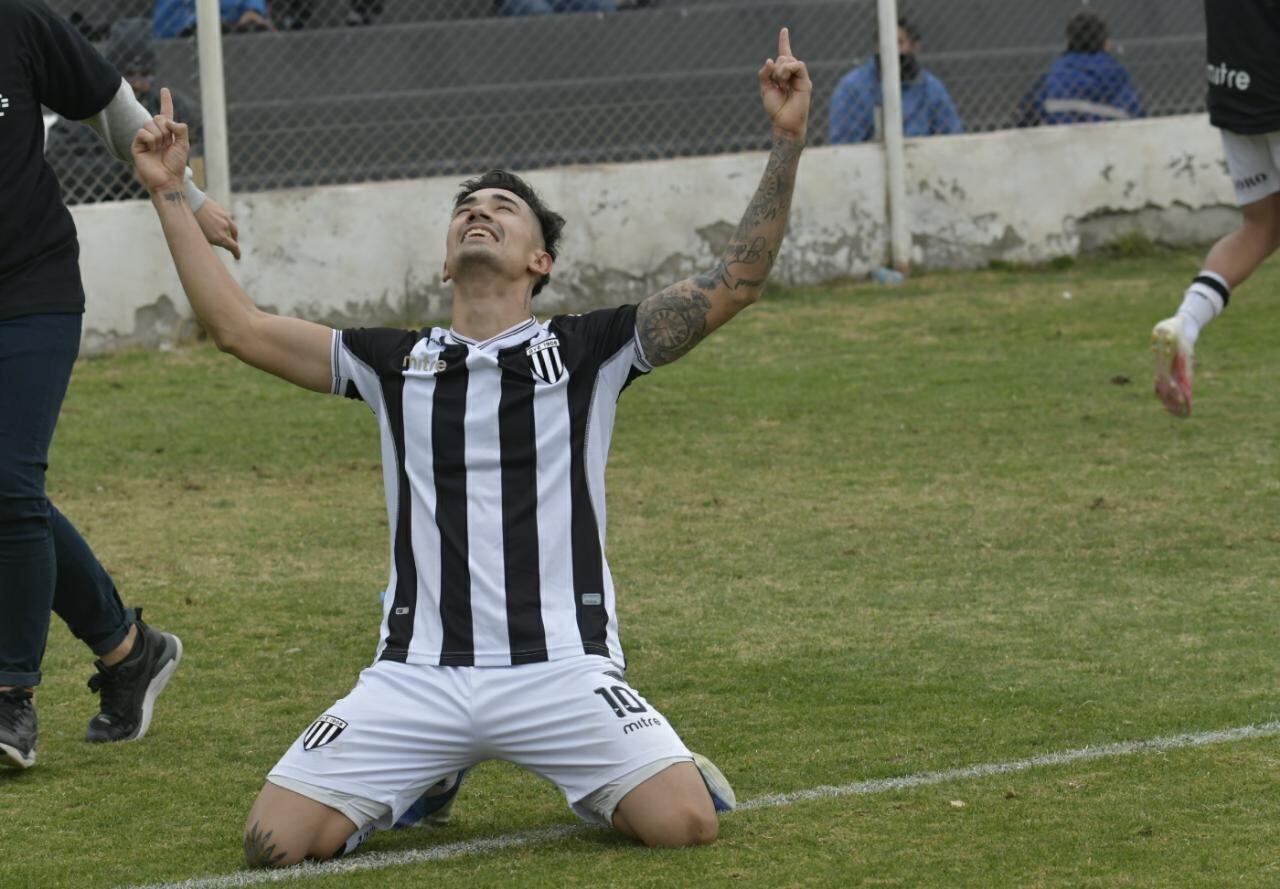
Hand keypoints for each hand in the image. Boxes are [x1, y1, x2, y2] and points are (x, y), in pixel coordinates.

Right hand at [131, 87, 188, 194]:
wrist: (168, 179)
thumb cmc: (176, 164)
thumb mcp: (184, 144)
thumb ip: (181, 128)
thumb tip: (168, 120)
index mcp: (167, 133)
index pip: (166, 113)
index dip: (166, 101)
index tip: (164, 89)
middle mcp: (155, 134)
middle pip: (157, 117)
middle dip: (166, 129)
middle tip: (167, 143)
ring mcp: (145, 139)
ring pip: (149, 123)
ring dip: (159, 135)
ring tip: (160, 148)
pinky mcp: (137, 144)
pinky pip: (143, 132)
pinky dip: (150, 139)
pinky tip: (152, 149)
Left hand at [195, 199, 241, 259]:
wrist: (188, 202)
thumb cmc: (190, 222)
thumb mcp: (199, 237)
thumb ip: (209, 242)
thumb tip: (211, 245)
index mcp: (219, 237)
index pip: (234, 247)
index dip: (237, 253)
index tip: (238, 257)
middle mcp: (224, 228)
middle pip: (233, 236)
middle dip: (233, 241)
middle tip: (232, 244)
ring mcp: (224, 218)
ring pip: (231, 227)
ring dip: (229, 231)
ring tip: (224, 232)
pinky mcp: (221, 210)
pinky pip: (225, 218)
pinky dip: (224, 222)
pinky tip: (217, 221)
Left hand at [758, 27, 810, 141]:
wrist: (784, 123)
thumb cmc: (775, 109)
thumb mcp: (765, 89)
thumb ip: (765, 74)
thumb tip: (770, 59)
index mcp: (783, 75)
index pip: (785, 55)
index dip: (784, 42)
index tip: (784, 30)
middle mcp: (793, 75)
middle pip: (784, 57)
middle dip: (776, 67)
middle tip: (776, 81)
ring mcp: (800, 78)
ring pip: (790, 60)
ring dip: (781, 69)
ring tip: (780, 82)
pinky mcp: (805, 82)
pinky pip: (798, 65)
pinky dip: (788, 68)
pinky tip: (784, 78)